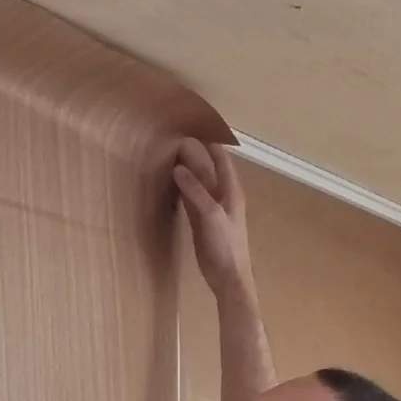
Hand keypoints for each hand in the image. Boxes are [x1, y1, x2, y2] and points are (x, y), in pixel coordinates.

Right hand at [173, 139, 252, 293]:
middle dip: (194, 152)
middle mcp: (222, 195)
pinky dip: (182, 188)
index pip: (220, 156)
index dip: (209, 140)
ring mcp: (211, 208)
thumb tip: (179, 167)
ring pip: (198, 182)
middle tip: (174, 138)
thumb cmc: (225, 246)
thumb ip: (195, 190)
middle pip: (208, 167)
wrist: (229, 277)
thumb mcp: (210, 215)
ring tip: (169, 154)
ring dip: (187, 169)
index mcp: (230, 189)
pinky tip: (171, 183)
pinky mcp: (201, 222)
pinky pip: (191, 198)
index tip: (193, 124)